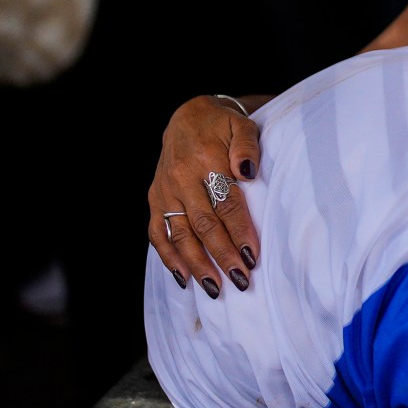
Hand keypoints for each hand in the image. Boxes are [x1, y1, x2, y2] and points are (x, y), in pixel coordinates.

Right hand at [146, 96, 262, 298]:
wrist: (187, 118)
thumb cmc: (221, 126)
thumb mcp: (240, 125)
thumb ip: (247, 146)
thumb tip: (248, 172)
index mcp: (205, 160)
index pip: (226, 203)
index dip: (239, 231)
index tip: (253, 256)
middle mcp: (181, 179)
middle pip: (203, 224)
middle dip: (222, 255)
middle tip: (240, 280)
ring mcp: (165, 192)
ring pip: (180, 235)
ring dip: (197, 264)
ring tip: (215, 289)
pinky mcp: (154, 200)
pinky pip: (158, 233)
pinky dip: (169, 258)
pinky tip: (184, 278)